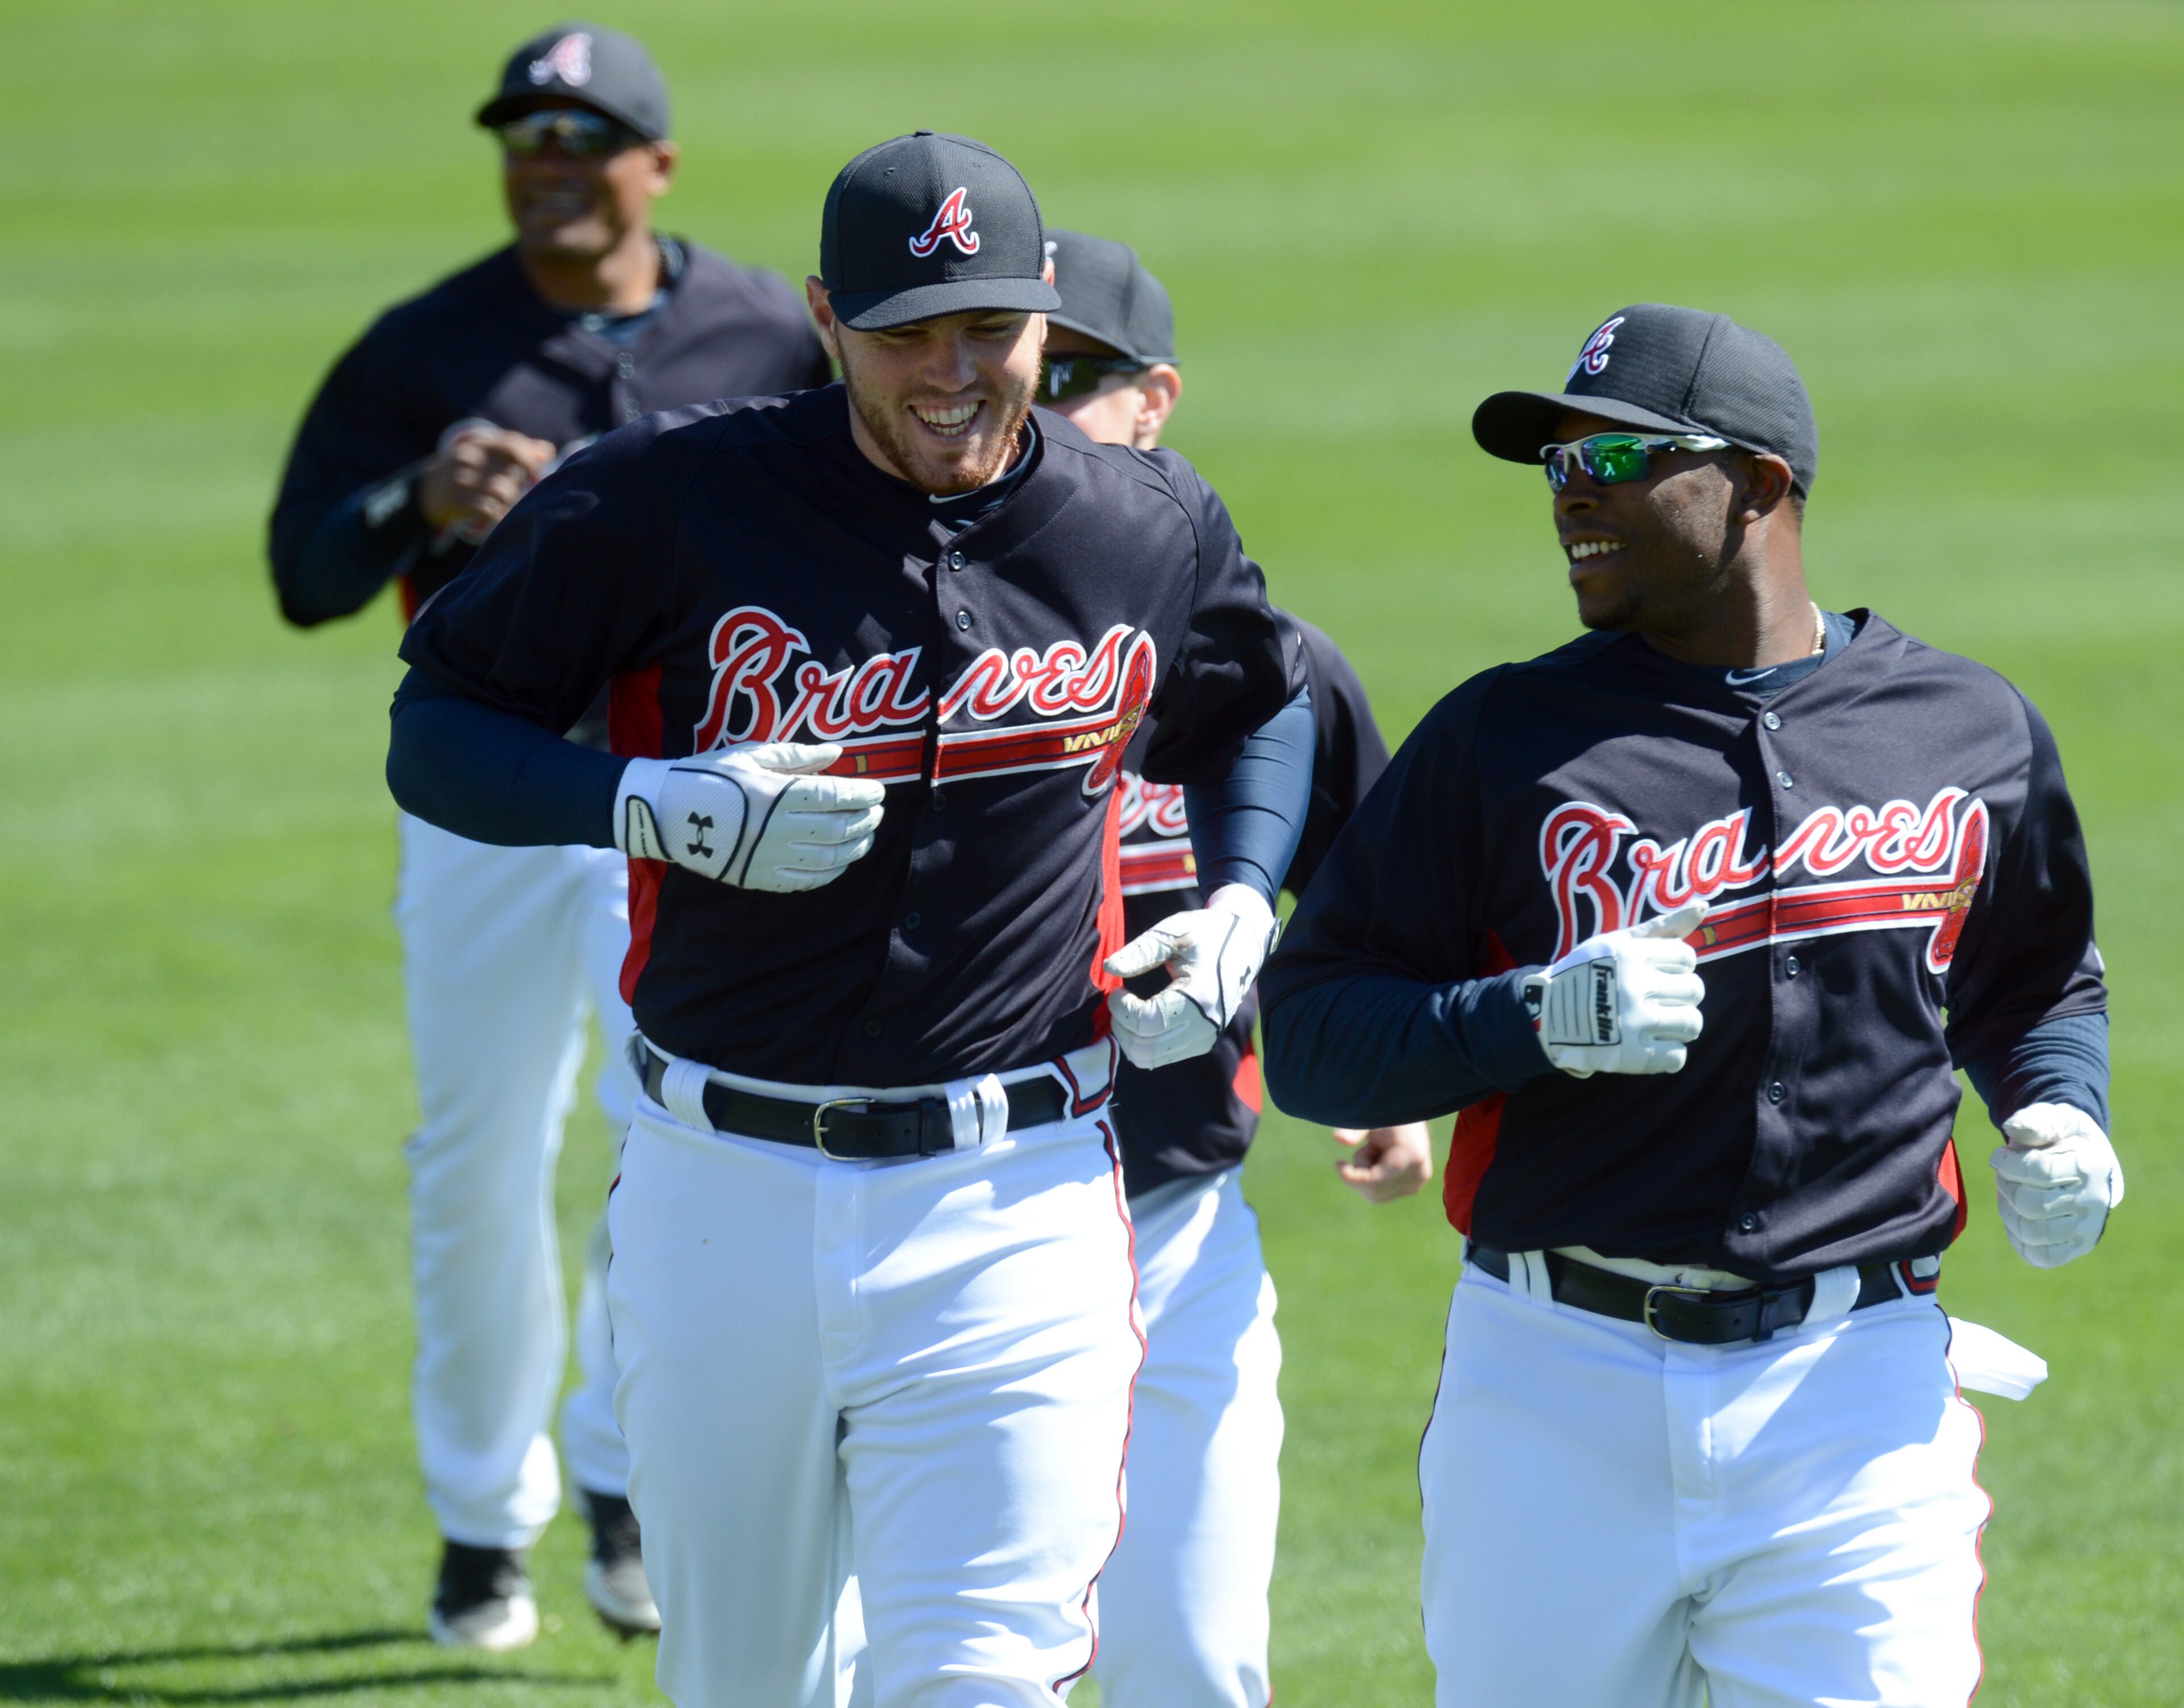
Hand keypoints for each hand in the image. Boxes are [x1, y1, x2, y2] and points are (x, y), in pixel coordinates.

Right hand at [417, 423, 556, 539]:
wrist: (425, 491)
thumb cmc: (468, 472)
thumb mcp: (486, 455)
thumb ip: (517, 450)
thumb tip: (549, 451)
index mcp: (478, 443)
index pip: (512, 445)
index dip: (531, 460)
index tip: (537, 476)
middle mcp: (469, 457)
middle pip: (510, 470)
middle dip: (520, 486)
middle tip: (519, 495)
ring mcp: (461, 479)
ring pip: (502, 491)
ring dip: (510, 503)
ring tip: (505, 507)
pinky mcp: (455, 500)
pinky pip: (488, 510)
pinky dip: (498, 516)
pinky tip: (497, 517)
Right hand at [614, 743, 885, 892]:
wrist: (664, 812)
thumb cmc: (707, 775)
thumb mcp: (750, 754)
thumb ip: (796, 755)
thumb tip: (837, 752)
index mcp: (778, 794)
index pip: (836, 795)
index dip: (864, 794)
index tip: (878, 790)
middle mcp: (780, 829)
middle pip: (839, 828)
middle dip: (866, 820)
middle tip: (877, 811)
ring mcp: (770, 858)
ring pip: (830, 858)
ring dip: (856, 847)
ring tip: (866, 835)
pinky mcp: (759, 878)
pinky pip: (806, 881)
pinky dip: (831, 873)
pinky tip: (841, 863)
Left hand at [1104, 884, 1277, 1068]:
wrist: (1244, 945)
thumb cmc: (1206, 933)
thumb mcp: (1175, 931)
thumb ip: (1142, 951)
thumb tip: (1109, 967)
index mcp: (1199, 997)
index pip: (1147, 1023)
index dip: (1122, 1010)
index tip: (1118, 990)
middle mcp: (1205, 1025)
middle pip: (1145, 1049)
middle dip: (1121, 1027)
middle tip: (1119, 1002)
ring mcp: (1205, 1038)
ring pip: (1151, 1059)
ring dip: (1129, 1038)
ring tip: (1129, 1011)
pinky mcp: (1203, 1043)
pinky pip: (1162, 1057)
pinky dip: (1143, 1043)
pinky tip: (1142, 1018)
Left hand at [1334, 1123, 1434, 1203]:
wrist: (1408, 1113)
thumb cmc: (1386, 1113)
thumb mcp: (1370, 1117)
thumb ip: (1354, 1129)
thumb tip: (1338, 1138)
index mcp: (1412, 1157)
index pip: (1375, 1182)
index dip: (1351, 1177)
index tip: (1337, 1163)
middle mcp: (1419, 1175)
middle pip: (1374, 1192)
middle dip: (1361, 1171)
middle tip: (1367, 1146)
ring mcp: (1417, 1183)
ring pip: (1375, 1195)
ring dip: (1366, 1173)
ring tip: (1376, 1149)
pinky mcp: (1412, 1187)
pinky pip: (1381, 1193)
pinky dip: (1373, 1178)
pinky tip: (1381, 1158)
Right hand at [1522, 901, 1707, 1078]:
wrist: (1544, 1014)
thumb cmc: (1585, 972)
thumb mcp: (1617, 941)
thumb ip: (1662, 926)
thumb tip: (1704, 906)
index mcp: (1632, 955)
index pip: (1687, 957)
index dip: (1675, 966)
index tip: (1654, 973)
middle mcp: (1635, 987)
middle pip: (1695, 990)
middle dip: (1680, 995)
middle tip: (1656, 999)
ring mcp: (1634, 1023)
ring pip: (1692, 1024)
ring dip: (1679, 1024)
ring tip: (1656, 1023)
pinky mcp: (1632, 1056)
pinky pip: (1677, 1057)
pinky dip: (1668, 1053)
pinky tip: (1649, 1044)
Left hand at [1991, 1102, 2123, 1268]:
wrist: (2086, 1162)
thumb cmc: (2063, 1138)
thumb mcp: (2054, 1120)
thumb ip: (2035, 1122)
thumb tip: (2013, 1128)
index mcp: (2091, 1166)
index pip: (2038, 1171)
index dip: (2007, 1162)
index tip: (1999, 1155)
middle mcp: (2095, 1202)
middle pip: (2031, 1204)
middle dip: (2006, 1186)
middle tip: (2004, 1174)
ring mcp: (2087, 1229)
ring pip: (2032, 1233)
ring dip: (2008, 1212)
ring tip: (2009, 1194)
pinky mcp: (2076, 1248)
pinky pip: (2040, 1257)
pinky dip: (2018, 1238)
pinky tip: (2017, 1214)